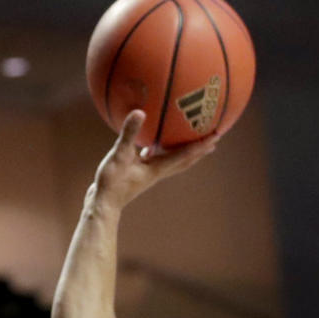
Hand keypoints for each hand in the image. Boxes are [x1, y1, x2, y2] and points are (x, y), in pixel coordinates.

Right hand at [90, 109, 218, 211]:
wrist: (101, 205)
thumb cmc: (111, 184)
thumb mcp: (119, 156)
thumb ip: (129, 134)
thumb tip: (139, 112)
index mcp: (158, 169)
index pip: (185, 155)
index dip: (201, 145)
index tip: (217, 135)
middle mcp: (158, 172)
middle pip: (185, 160)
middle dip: (200, 150)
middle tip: (215, 139)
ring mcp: (149, 174)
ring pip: (173, 161)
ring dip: (186, 152)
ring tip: (195, 141)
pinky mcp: (139, 174)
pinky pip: (156, 159)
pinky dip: (162, 150)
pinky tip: (156, 141)